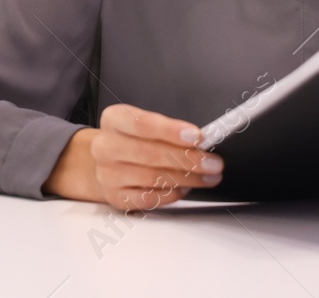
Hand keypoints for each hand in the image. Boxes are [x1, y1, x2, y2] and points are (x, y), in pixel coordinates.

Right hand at [41, 104, 223, 208]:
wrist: (105, 162)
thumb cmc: (132, 140)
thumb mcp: (145, 124)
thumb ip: (169, 130)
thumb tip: (202, 140)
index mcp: (113, 119)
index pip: (144, 123)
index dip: (172, 131)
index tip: (198, 137)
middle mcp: (105, 146)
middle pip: (150, 153)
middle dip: (188, 159)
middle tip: (213, 162)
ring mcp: (107, 174)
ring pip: (152, 178)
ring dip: (186, 178)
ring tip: (207, 176)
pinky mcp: (115, 197)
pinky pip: (148, 198)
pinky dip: (171, 194)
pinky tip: (185, 188)